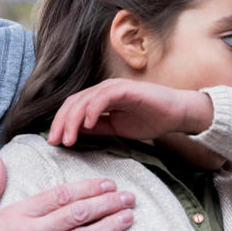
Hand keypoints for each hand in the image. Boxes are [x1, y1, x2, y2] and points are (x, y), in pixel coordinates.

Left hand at [47, 79, 213, 146]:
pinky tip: (87, 125)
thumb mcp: (116, 129)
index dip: (61, 124)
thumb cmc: (150, 119)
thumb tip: (74, 133)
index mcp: (99, 99)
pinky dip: (92, 110)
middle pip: (73, 103)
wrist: (177, 114)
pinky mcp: (126, 89)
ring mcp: (114, 88)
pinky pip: (103, 97)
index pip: (73, 108)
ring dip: (73, 120)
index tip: (54, 142)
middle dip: (61, 123)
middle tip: (55, 142)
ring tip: (68, 139)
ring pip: (84, 100)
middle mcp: (103, 90)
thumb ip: (96, 129)